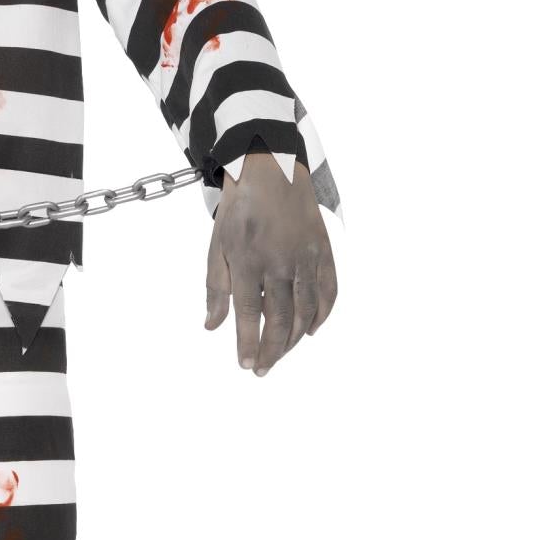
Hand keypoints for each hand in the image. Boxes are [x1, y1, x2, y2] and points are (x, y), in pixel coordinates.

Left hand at [204, 152, 335, 374]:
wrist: (269, 170)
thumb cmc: (239, 211)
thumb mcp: (217, 248)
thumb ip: (215, 289)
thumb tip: (211, 327)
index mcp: (247, 260)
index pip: (247, 313)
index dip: (248, 343)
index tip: (247, 365)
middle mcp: (278, 261)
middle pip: (280, 318)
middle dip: (272, 349)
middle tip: (263, 369)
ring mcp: (304, 257)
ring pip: (306, 310)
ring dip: (295, 338)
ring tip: (282, 353)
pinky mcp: (323, 251)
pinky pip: (328, 290)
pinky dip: (322, 314)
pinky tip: (311, 330)